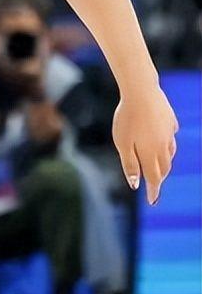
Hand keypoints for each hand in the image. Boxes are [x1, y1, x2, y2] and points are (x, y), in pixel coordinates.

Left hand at [113, 86, 178, 205]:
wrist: (142, 92)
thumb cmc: (127, 118)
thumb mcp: (122, 143)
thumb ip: (130, 164)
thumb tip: (135, 184)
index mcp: (151, 153)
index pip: (154, 178)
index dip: (153, 191)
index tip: (152, 201)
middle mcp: (163, 145)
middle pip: (164, 168)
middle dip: (159, 178)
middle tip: (154, 186)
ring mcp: (169, 133)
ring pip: (169, 153)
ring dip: (164, 163)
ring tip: (159, 167)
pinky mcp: (170, 121)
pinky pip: (170, 137)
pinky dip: (167, 145)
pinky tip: (164, 142)